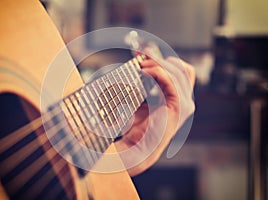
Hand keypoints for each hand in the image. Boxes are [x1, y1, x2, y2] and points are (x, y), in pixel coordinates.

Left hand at [114, 50, 194, 175]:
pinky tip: (143, 72)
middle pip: (182, 67)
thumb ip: (147, 80)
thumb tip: (141, 59)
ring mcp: (185, 104)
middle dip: (160, 58)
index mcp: (181, 97)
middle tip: (141, 55)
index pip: (181, 69)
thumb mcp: (144, 98)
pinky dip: (157, 72)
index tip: (143, 53)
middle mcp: (187, 100)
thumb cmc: (139, 124)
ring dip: (157, 64)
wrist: (137, 146)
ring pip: (177, 71)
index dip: (163, 58)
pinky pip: (171, 81)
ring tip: (140, 65)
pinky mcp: (178, 107)